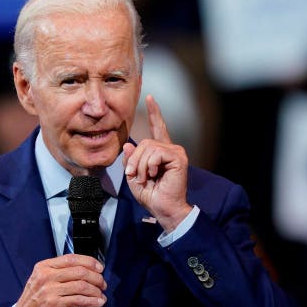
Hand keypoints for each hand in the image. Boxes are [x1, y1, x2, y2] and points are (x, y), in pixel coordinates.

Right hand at [15, 254, 106, 306]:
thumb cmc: (34, 296)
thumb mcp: (42, 278)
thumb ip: (59, 270)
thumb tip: (85, 268)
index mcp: (44, 266)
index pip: (71, 258)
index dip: (89, 261)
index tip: (99, 267)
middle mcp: (46, 276)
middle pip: (79, 272)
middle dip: (96, 277)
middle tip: (102, 283)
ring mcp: (49, 290)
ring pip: (81, 286)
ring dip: (95, 291)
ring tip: (100, 294)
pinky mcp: (54, 304)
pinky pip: (79, 300)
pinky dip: (92, 302)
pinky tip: (97, 302)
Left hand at [123, 95, 191, 231]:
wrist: (163, 208)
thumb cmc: (151, 195)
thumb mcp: (133, 176)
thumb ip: (131, 160)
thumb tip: (128, 145)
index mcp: (160, 152)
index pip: (157, 128)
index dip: (154, 113)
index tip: (150, 98)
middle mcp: (170, 149)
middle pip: (145, 142)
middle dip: (134, 159)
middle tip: (132, 175)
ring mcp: (175, 152)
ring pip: (148, 147)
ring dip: (140, 165)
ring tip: (144, 178)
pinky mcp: (179, 157)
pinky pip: (156, 153)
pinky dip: (149, 165)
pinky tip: (153, 174)